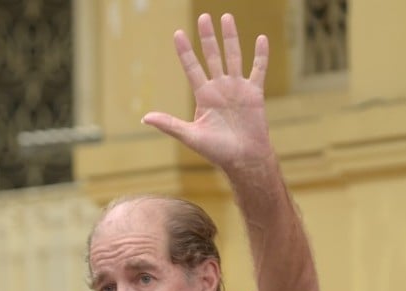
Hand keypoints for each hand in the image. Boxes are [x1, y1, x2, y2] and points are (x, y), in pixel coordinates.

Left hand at [142, 13, 271, 173]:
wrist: (245, 159)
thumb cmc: (217, 151)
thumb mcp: (191, 136)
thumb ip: (169, 124)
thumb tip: (144, 118)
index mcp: (204, 96)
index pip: (192, 68)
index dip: (185, 51)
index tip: (178, 34)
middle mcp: (220, 88)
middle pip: (212, 56)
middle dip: (207, 37)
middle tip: (204, 17)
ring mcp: (237, 88)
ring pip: (233, 56)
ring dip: (230, 37)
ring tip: (226, 17)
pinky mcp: (254, 93)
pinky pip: (258, 69)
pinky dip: (260, 55)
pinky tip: (261, 38)